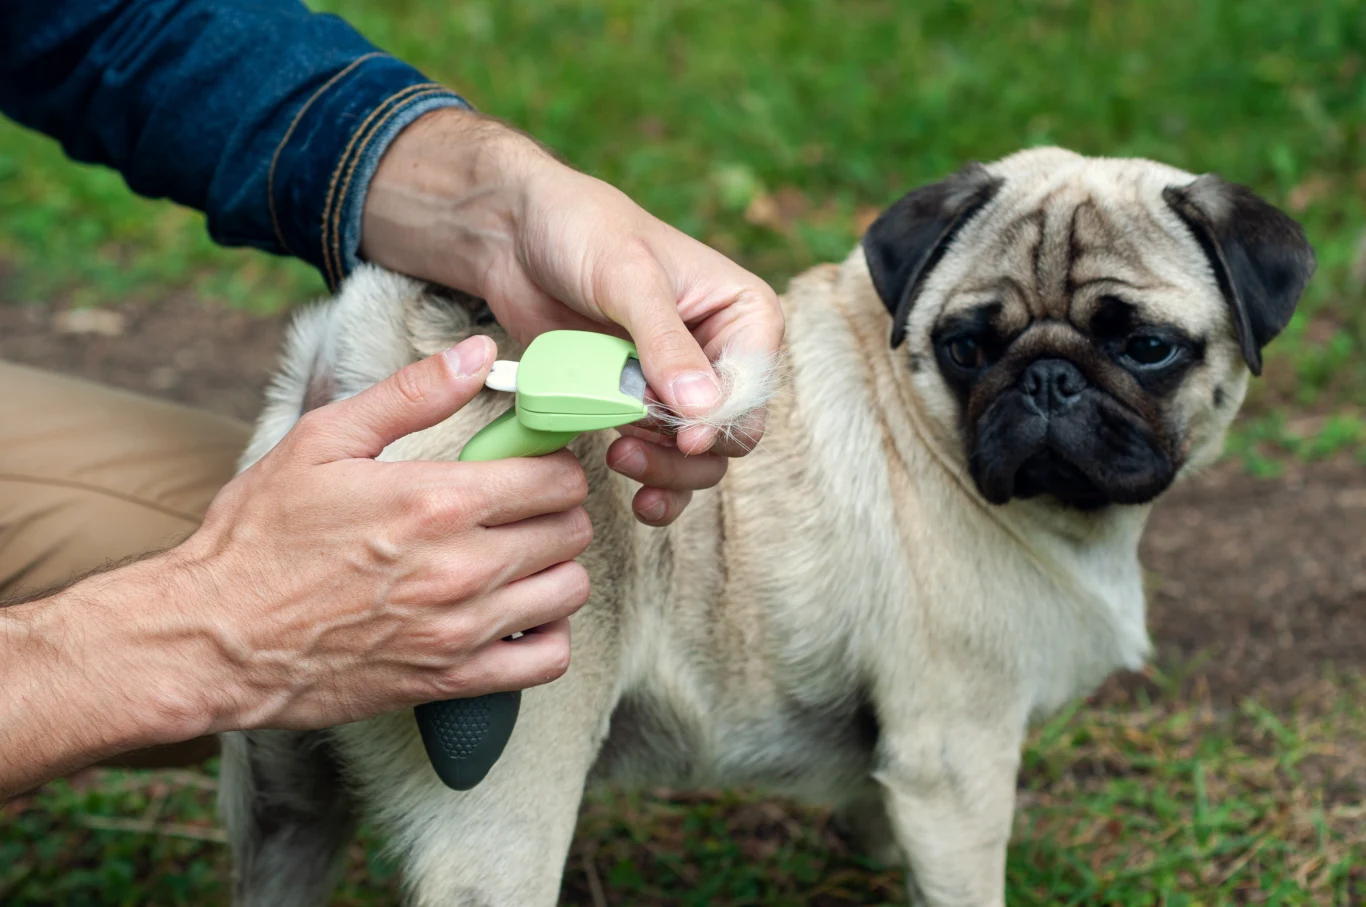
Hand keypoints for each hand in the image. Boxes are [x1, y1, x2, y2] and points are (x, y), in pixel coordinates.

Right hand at [0, 335, 594, 795]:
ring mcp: (461, 630)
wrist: (213, 640)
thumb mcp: (322, 441)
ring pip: (570, 591)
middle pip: (570, 530)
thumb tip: (478, 354)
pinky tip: (519, 613)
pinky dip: (548, 633)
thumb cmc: (260, 538)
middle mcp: (461, 567)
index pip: (556, 477)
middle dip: (557, 509)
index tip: (533, 462)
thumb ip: (411, 394)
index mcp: (436, 501)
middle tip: (525, 505)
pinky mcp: (453, 681)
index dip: (554, 462)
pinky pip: (547, 659)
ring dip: (557, 567)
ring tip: (522, 556)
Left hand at [360, 108, 784, 524]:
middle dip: (687, 453)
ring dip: (666, 472)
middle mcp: (723, 355)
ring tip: (619, 458)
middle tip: (633, 450)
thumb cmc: (582, 230)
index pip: (751, 387)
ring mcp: (681, 386)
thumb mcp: (627, 277)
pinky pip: (661, 462)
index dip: (721, 420)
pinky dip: (651, 481)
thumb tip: (702, 410)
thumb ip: (664, 343)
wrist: (518, 234)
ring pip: (698, 458)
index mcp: (744, 314)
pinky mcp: (641, 406)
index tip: (683, 437)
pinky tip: (633, 494)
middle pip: (731, 434)